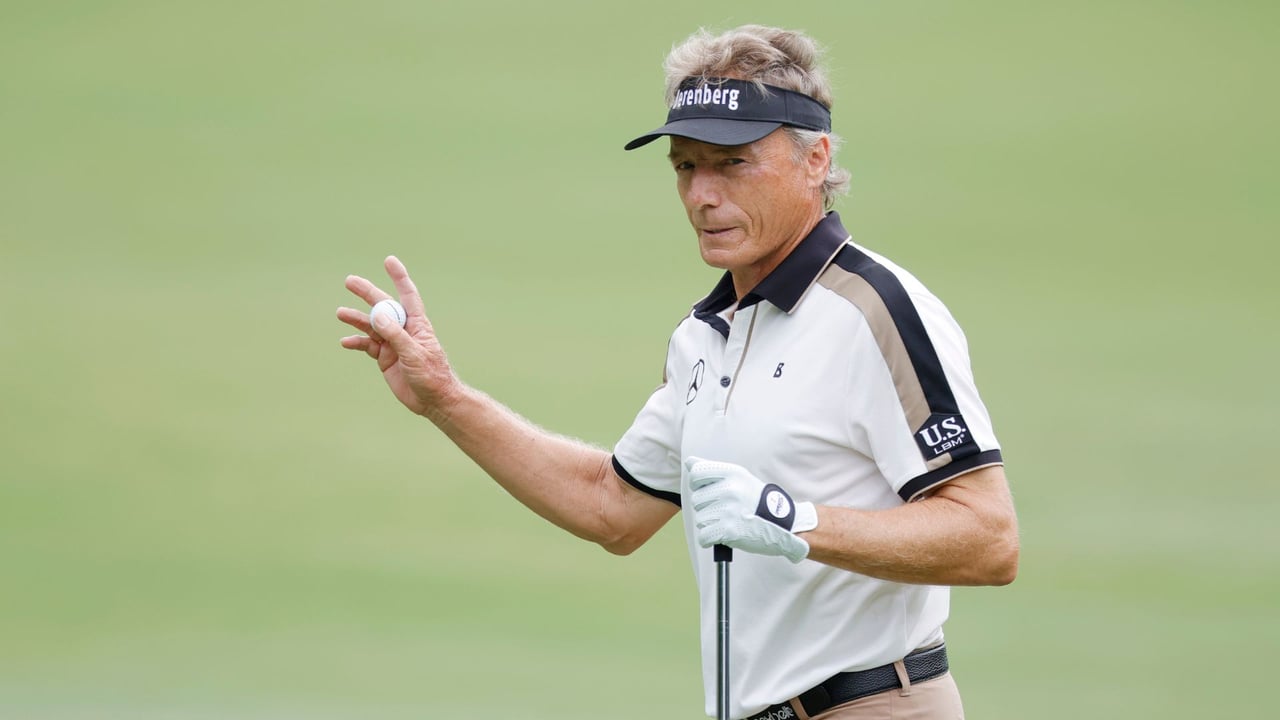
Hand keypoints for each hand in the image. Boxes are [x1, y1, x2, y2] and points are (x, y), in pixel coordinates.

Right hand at [337, 256, 459, 420]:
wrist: (433, 401)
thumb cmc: (432, 376)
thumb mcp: (414, 354)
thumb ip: (395, 335)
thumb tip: (377, 315)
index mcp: (417, 325)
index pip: (407, 295)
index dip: (399, 278)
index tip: (389, 260)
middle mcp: (404, 330)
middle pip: (383, 307)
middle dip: (367, 293)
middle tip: (349, 280)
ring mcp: (393, 344)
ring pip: (372, 326)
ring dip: (357, 319)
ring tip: (340, 313)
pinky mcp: (385, 358)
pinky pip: (367, 345)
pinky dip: (356, 342)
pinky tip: (345, 341)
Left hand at [686, 457, 817, 562]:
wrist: (783, 523)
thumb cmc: (756, 500)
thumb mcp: (739, 478)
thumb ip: (713, 470)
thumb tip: (690, 463)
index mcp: (731, 473)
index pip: (696, 474)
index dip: (698, 486)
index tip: (709, 492)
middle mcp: (729, 489)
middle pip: (696, 500)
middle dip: (707, 509)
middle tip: (724, 511)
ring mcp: (729, 509)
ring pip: (700, 520)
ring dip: (710, 525)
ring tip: (728, 522)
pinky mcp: (729, 530)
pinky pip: (704, 536)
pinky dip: (709, 540)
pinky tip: (722, 535)